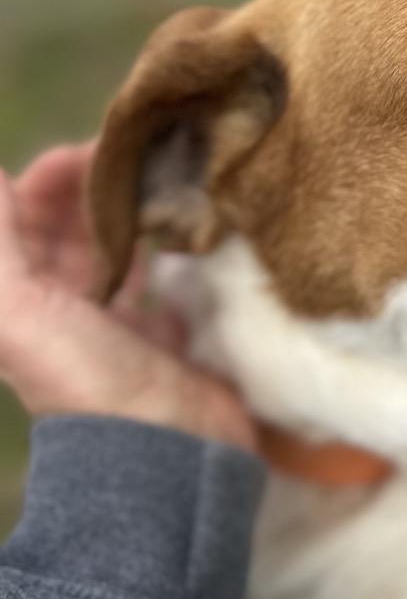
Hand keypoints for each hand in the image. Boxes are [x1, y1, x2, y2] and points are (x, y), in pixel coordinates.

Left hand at [0, 143, 255, 449]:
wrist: (163, 450)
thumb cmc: (88, 377)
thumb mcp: (18, 311)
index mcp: (26, 300)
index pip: (26, 220)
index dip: (48, 178)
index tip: (96, 148)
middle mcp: (69, 307)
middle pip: (76, 230)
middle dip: (99, 188)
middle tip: (143, 155)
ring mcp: (124, 321)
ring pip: (124, 250)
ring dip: (140, 214)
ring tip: (172, 179)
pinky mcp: (172, 334)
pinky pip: (170, 279)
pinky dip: (178, 251)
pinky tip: (197, 227)